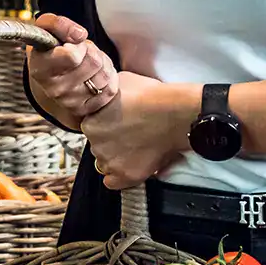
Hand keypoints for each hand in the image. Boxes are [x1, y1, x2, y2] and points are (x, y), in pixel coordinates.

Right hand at [26, 13, 118, 123]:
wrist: (49, 72)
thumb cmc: (50, 48)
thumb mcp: (46, 27)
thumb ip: (59, 24)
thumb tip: (79, 35)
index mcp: (40, 69)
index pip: (73, 56)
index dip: (79, 46)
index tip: (73, 45)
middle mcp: (54, 90)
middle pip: (93, 62)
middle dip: (92, 51)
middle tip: (82, 52)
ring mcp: (70, 102)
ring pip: (104, 75)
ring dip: (102, 64)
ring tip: (88, 63)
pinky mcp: (85, 109)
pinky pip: (110, 90)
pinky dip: (108, 79)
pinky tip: (95, 75)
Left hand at [81, 74, 198, 190]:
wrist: (176, 114)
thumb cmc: (153, 96)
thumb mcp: (120, 82)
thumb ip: (106, 93)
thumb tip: (106, 95)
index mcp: (89, 123)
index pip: (91, 129)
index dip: (106, 126)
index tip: (119, 125)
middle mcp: (95, 144)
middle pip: (98, 146)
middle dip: (112, 141)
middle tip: (132, 134)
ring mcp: (110, 162)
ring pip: (106, 164)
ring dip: (117, 158)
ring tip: (138, 146)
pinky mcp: (125, 176)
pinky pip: (113, 182)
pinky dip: (121, 176)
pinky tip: (134, 164)